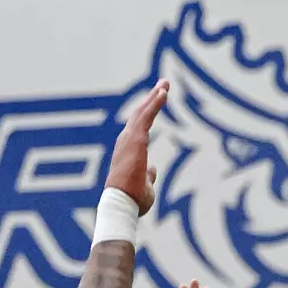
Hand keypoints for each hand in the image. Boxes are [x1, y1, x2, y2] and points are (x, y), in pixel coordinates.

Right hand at [107, 81, 168, 214]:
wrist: (122, 203)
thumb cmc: (131, 199)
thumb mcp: (145, 185)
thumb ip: (148, 174)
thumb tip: (152, 169)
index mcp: (128, 151)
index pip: (139, 127)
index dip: (148, 112)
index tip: (157, 100)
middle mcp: (126, 141)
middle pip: (140, 114)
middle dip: (151, 99)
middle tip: (163, 85)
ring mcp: (129, 139)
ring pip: (142, 112)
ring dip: (154, 96)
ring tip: (165, 84)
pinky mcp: (135, 140)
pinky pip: (146, 116)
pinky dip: (154, 103)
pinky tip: (163, 93)